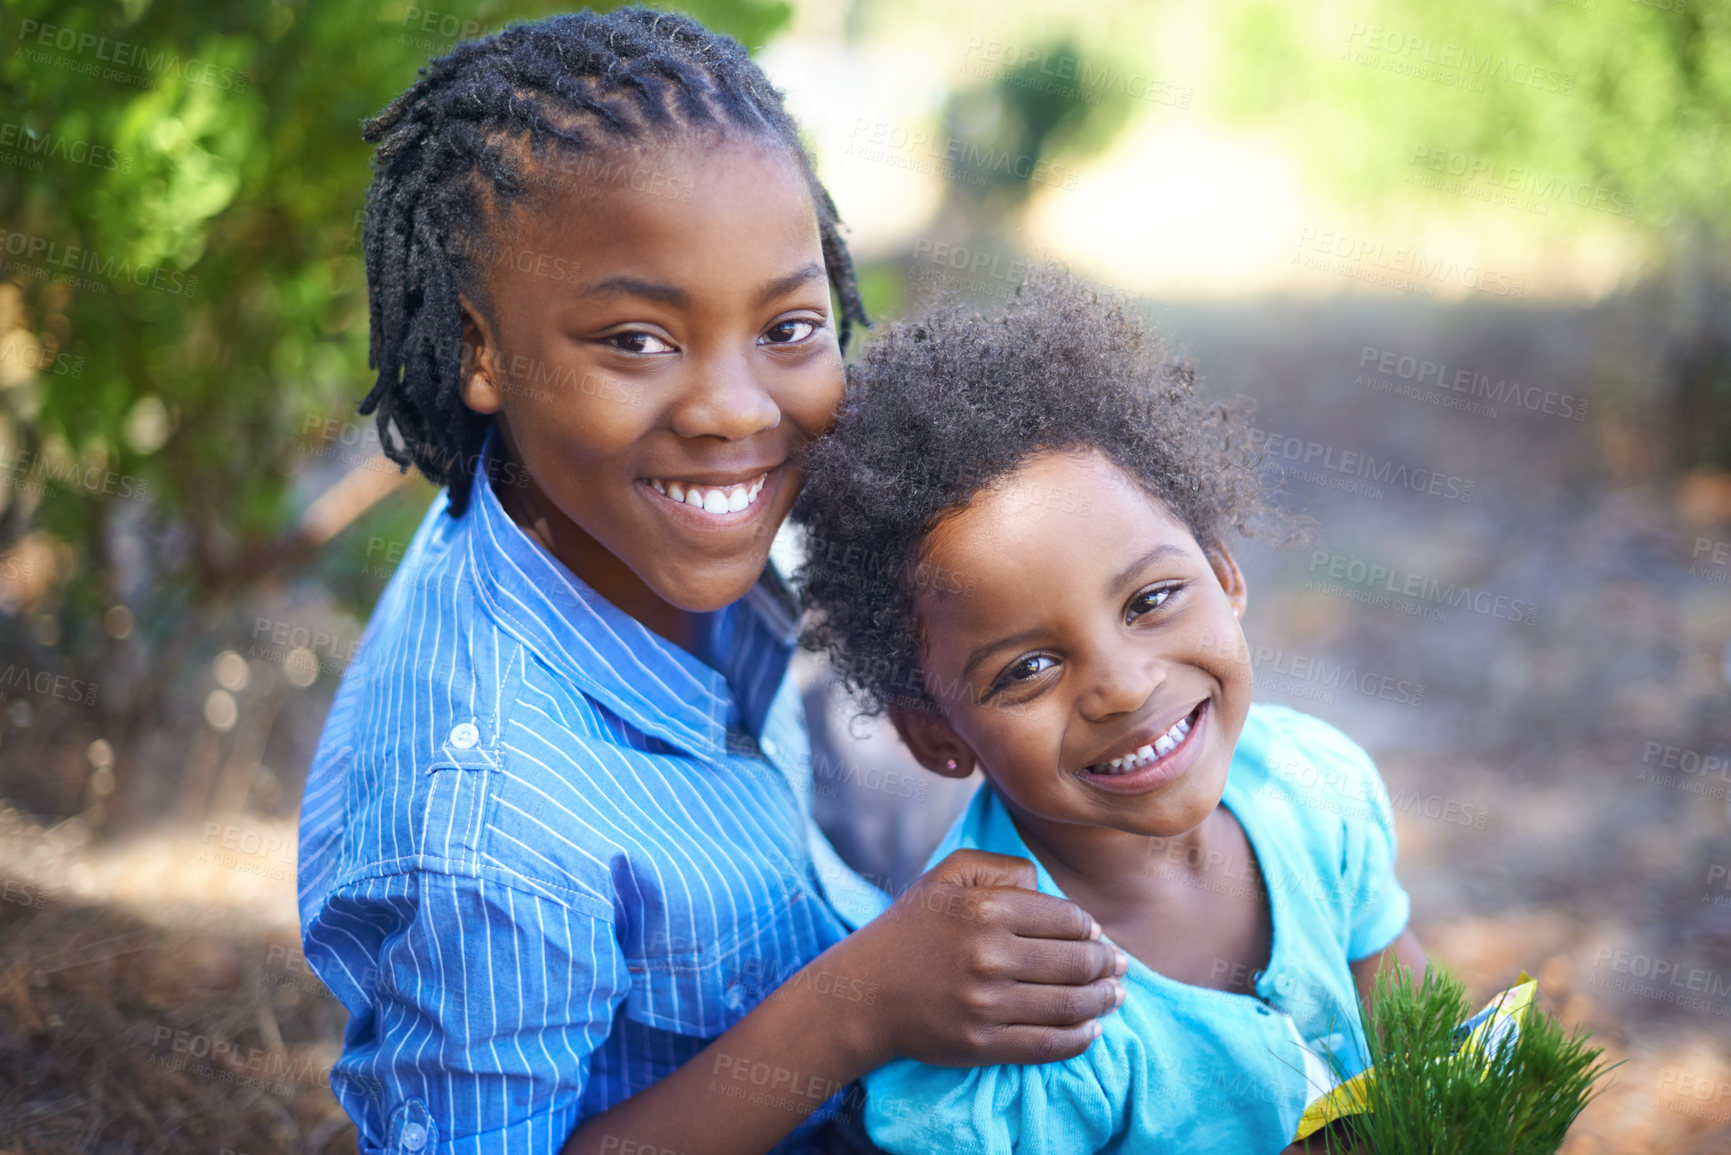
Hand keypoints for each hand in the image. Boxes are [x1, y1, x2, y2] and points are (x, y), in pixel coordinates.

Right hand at [829, 849, 1126, 1069]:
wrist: (863, 993)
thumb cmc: (911, 928)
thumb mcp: (947, 874)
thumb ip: (1001, 865)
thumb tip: (1048, 888)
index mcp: (986, 909)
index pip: (1068, 919)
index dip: (1091, 929)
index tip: (1096, 935)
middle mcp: (989, 955)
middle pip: (1078, 962)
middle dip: (1108, 964)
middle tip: (1119, 966)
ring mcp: (987, 1004)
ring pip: (1071, 1004)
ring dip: (1104, 1001)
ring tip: (1114, 995)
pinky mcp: (983, 1044)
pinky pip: (1050, 1044)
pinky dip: (1081, 1038)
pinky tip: (1091, 1029)